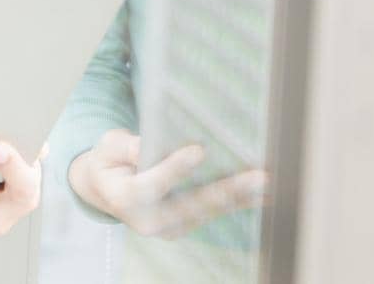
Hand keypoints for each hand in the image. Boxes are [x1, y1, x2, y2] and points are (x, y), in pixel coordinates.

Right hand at [67, 129, 266, 238]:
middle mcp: (149, 221)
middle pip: (191, 205)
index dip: (174, 169)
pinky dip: (237, 202)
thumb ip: (126, 147)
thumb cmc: (108, 161)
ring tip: (267, 184)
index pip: (151, 186)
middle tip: (257, 176)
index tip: (198, 150)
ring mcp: (169, 227)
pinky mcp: (184, 226)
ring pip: (207, 212)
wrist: (106, 189)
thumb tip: (148, 145)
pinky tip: (261, 193)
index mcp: (126, 198)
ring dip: (240, 198)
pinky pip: (213, 214)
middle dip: (226, 190)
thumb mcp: (107, 146)